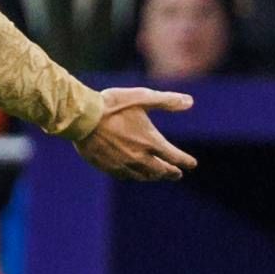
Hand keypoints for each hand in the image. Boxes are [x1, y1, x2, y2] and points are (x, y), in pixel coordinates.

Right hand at [75, 87, 196, 181]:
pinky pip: (125, 175)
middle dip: (171, 173)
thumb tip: (190, 102)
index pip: (175, 157)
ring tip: (157, 175)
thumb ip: (167, 101)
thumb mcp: (143, 97)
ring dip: (153, 176)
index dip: (186, 161)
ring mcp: (122, 164)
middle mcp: (139, 157)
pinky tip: (133, 173)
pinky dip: (134, 176)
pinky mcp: (107, 166)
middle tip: (177, 174)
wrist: (82, 117)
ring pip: (143, 176)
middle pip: (161, 171)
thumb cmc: (113, 105)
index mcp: (151, 141)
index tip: (192, 164)